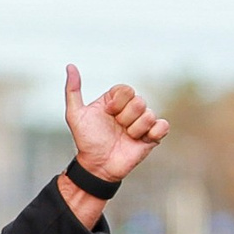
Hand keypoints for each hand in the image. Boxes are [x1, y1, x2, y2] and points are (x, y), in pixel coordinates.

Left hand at [63, 67, 167, 183]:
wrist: (97, 166)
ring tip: (125, 137)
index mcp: (116, 101)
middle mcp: (130, 109)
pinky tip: (141, 140)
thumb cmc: (86, 141)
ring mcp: (142, 123)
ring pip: (148, 115)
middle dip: (125, 117)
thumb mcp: (75, 115)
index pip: (126, 89)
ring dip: (134, 129)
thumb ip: (72, 90)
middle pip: (139, 101)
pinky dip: (154, 132)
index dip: (117, 102)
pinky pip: (163, 126)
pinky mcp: (152, 136)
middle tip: (116, 128)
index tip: (107, 113)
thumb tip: (70, 66)